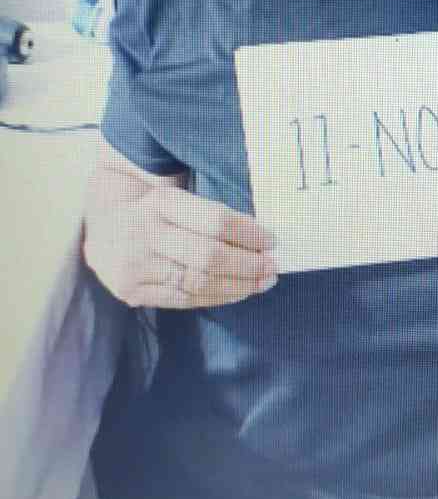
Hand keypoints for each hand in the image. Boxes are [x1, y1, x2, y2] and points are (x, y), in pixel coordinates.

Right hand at [83, 183, 278, 307]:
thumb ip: (210, 215)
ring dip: (237, 285)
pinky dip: (215, 297)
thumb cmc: (152, 209)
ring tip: (261, 282)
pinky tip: (236, 292)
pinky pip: (183, 299)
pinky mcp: (131, 291)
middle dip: (247, 265)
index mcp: (159, 202)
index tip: (271, 240)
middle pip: (208, 256)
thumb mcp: (176, 198)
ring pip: (198, 282)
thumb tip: (259, 238)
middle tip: (272, 267)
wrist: (103, 224)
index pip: (214, 221)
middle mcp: (144, 233)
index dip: (248, 233)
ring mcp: (135, 266)